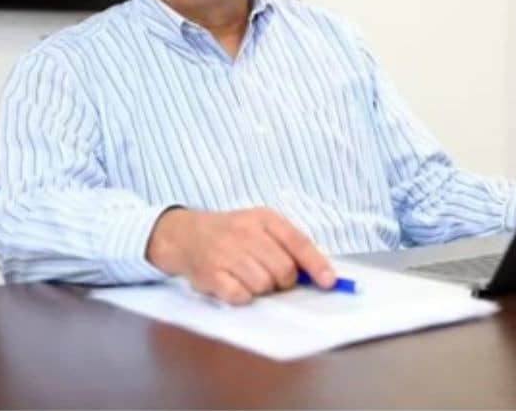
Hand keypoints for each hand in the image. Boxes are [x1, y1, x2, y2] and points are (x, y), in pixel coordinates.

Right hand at [146, 207, 336, 304]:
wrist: (186, 234)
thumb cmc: (231, 232)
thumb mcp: (260, 225)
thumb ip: (288, 244)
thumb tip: (319, 273)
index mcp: (263, 218)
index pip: (298, 242)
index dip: (316, 265)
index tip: (329, 282)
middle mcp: (245, 233)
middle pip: (284, 269)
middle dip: (284, 281)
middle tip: (274, 278)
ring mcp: (226, 253)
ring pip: (264, 285)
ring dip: (262, 288)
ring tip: (250, 277)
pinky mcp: (211, 274)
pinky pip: (241, 296)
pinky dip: (243, 296)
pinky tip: (235, 284)